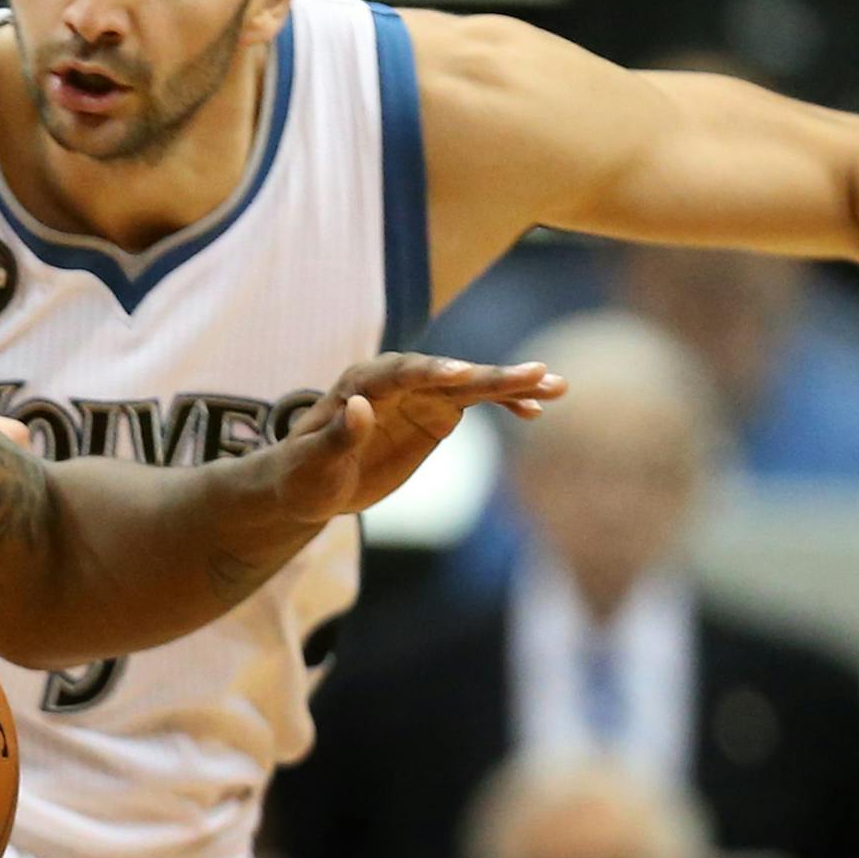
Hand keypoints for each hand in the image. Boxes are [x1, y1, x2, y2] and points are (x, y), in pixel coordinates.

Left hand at [269, 353, 566, 521]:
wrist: (307, 485)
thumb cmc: (302, 475)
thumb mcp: (314, 464)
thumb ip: (339, 436)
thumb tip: (360, 405)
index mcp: (361, 384)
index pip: (402, 373)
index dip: (434, 372)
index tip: (466, 376)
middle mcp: (396, 380)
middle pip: (448, 373)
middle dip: (490, 374)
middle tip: (535, 373)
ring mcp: (419, 395)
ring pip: (470, 383)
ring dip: (511, 384)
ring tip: (556, 385)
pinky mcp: (435, 413)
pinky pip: (476, 402)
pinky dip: (505, 404)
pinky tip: (536, 410)